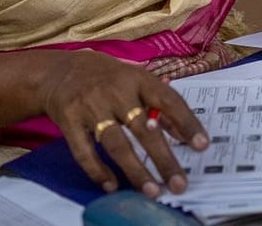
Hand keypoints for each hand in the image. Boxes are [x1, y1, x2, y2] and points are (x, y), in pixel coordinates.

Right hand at [37, 49, 208, 195]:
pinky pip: (84, 151)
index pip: (168, 100)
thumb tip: (184, 134)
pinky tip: (112, 185)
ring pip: (117, 143)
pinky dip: (98, 170)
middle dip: (163, 158)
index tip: (202, 145)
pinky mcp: (69, 121)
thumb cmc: (108, 78)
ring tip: (152, 190)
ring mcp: (91, 106)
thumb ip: (159, 105)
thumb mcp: (136, 81)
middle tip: (179, 184)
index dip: (186, 122)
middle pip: (143, 128)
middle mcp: (116, 91)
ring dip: (135, 170)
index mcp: (138, 79)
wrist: (59, 71)